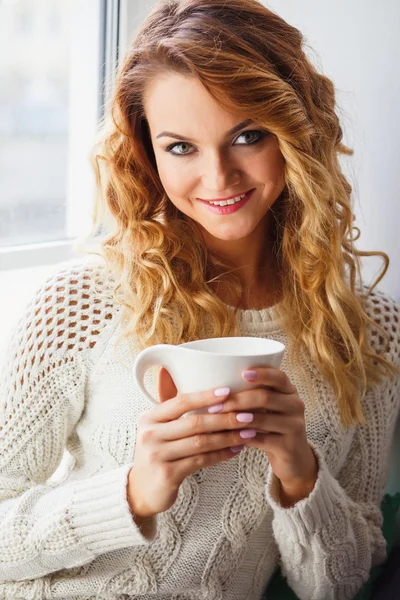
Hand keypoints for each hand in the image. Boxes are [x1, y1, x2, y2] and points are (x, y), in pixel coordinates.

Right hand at [127, 368, 254, 518]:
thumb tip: (167, 368)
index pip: (180, 401)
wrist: (143, 489)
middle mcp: (150, 434)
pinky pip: (201, 461)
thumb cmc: (158, 450)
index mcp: (149, 417)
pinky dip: (221, 454)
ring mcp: (157, 455)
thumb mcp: (158, 425)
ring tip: (247, 433)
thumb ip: (168, 401)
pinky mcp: (168, 475)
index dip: (205, 396)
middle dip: (224, 418)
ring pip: (201, 442)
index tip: (229, 392)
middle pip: (194, 422)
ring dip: (228, 437)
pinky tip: (235, 450)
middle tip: (248, 415)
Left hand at [223, 367, 318, 502]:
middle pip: (265, 397)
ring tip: (218, 420)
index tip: (242, 373)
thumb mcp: (267, 406)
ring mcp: (294, 426)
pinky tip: (228, 437)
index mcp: (289, 390)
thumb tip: (218, 386)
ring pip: (262, 419)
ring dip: (237, 420)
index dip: (262, 374)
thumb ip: (251, 394)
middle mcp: (295, 405)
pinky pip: (261, 440)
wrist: (293, 456)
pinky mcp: (289, 446)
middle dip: (238, 400)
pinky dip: (243, 438)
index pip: (278, 377)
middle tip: (216, 406)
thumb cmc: (271, 425)